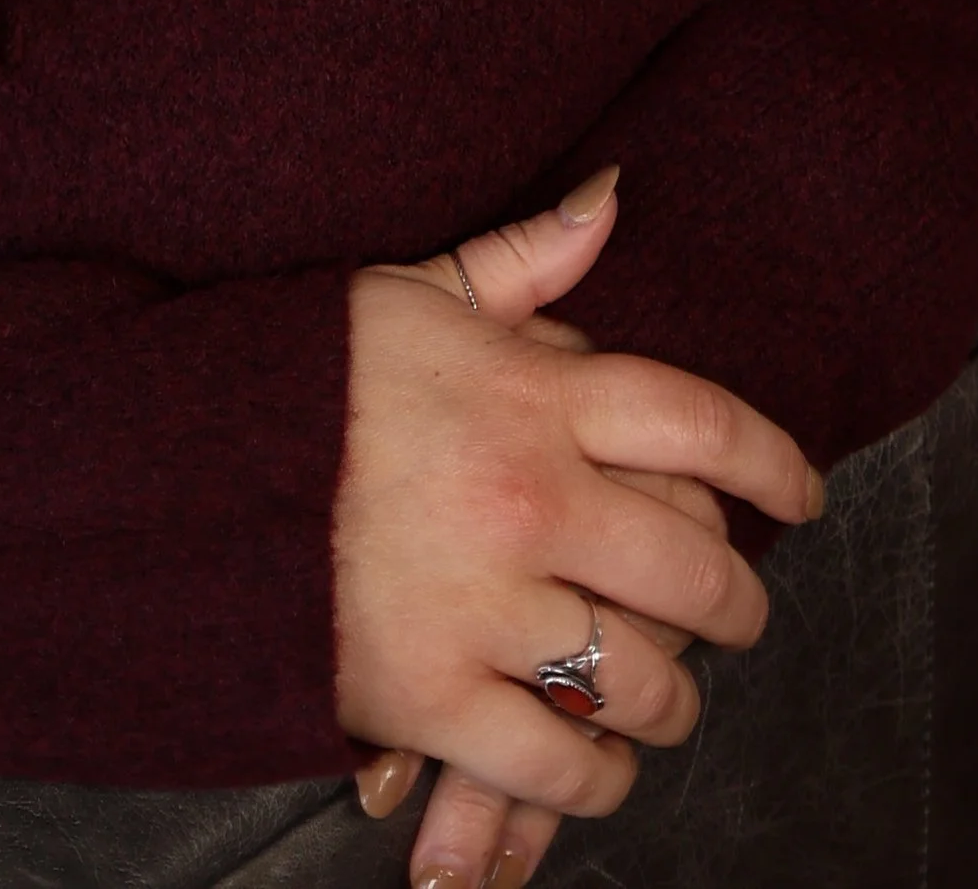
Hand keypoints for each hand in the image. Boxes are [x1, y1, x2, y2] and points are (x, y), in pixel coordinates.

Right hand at [335, 178, 821, 883]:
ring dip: (673, 699)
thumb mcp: (410, 290)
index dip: (772, 463)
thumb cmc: (301, 378)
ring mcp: (486, 607)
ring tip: (668, 698)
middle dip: (735, 602)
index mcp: (532, 395)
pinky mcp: (433, 699)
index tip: (801, 494)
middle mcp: (530, 499)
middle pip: (695, 567)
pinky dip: (598, 780)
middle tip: (737, 614)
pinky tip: (599, 764)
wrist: (175, 468)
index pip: (700, 424)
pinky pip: (560, 768)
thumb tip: (616, 198)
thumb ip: (525, 260)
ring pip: (643, 679)